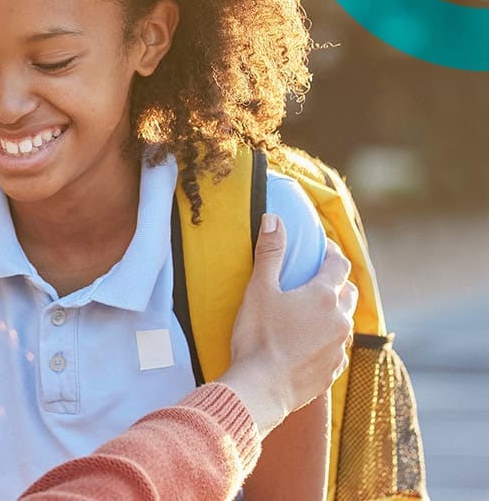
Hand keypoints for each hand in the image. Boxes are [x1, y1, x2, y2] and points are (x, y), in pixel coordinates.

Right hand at [217, 214, 356, 436]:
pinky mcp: (332, 372)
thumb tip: (273, 218)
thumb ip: (270, 253)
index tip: (321, 248)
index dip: (331, 252)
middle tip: (316, 281)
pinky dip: (326, 342)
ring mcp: (339, 348)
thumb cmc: (257, 337)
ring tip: (311, 314)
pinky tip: (307, 345)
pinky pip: (336, 350)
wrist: (261, 389)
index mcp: (324, 295)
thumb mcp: (258, 290)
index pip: (339, 264)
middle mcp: (339, 320)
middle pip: (348, 292)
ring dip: (333, 314)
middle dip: (336, 283)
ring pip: (344, 322)